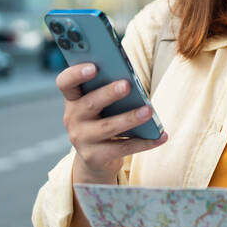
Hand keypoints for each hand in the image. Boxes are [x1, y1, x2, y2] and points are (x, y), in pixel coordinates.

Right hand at [57, 63, 167, 184]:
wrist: (95, 159)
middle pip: (89, 103)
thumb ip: (109, 90)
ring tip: (148, 111)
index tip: (94, 66)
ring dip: (129, 118)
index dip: (76, 74)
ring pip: (107, 127)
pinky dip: (144, 142)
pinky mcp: (95, 157)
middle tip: (126, 85)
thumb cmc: (104, 119)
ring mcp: (82, 139)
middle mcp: (72, 118)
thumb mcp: (101, 105)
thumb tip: (132, 81)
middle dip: (108, 93)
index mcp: (73, 100)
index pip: (65, 83)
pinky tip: (161, 136)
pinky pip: (122, 148)